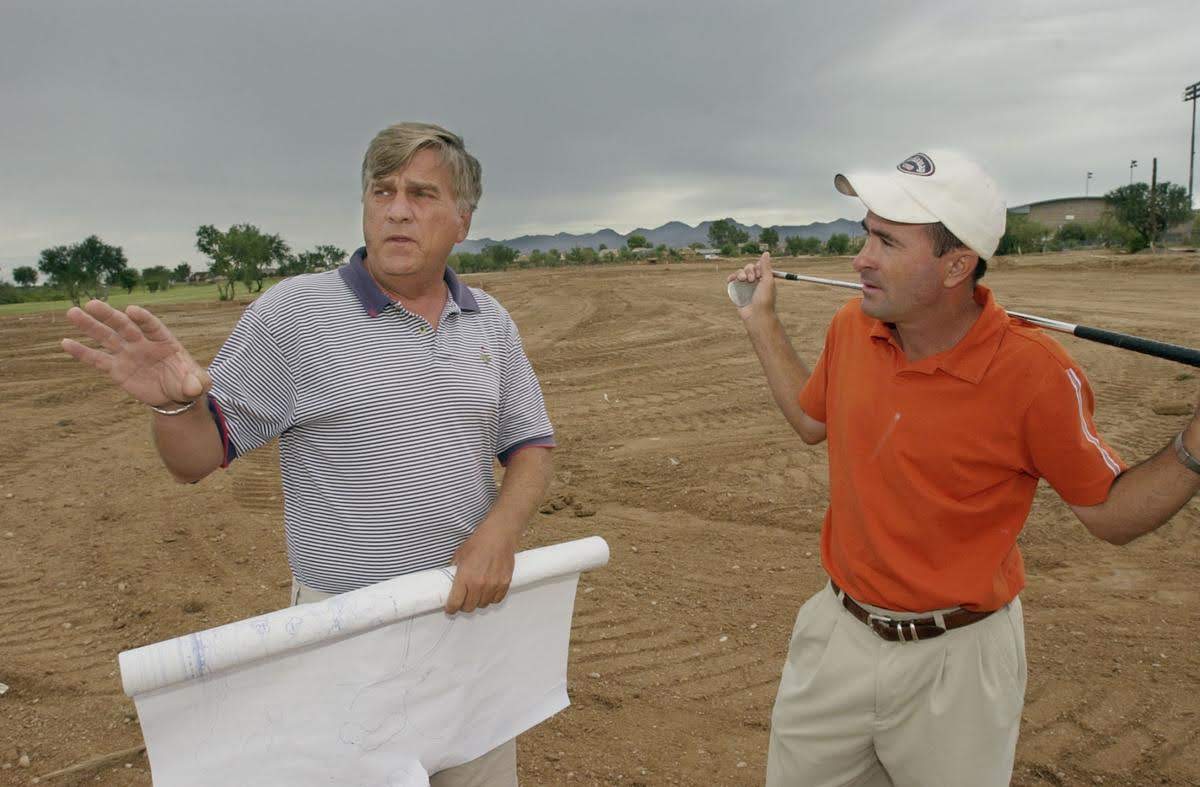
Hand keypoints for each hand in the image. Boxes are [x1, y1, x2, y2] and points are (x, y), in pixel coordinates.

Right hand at [61, 300, 210, 406]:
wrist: (174, 395)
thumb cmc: (188, 382)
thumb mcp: (199, 383)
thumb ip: (198, 382)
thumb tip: (196, 387)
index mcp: (163, 340)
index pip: (151, 325)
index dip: (142, 318)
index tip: (131, 310)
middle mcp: (142, 342)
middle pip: (124, 325)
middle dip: (109, 315)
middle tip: (91, 304)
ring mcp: (127, 353)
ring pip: (106, 337)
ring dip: (90, 326)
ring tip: (72, 312)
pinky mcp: (116, 368)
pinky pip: (97, 359)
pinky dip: (82, 352)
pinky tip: (65, 342)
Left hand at [444, 524, 517, 613]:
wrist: (499, 534)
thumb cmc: (480, 541)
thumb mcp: (460, 554)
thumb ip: (455, 569)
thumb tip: (450, 578)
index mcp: (465, 577)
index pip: (455, 602)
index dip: (451, 608)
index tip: (449, 609)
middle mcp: (479, 584)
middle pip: (469, 607)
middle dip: (464, 606)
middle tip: (463, 601)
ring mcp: (493, 584)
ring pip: (483, 604)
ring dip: (478, 602)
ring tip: (476, 595)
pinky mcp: (505, 583)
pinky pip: (497, 599)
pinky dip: (491, 598)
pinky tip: (488, 593)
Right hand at [726, 253, 775, 319]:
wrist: (757, 315)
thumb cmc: (765, 299)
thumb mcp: (768, 280)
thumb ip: (766, 267)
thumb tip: (766, 253)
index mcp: (763, 279)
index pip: (758, 266)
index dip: (757, 267)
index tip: (759, 275)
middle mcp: (754, 282)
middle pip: (748, 268)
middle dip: (749, 271)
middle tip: (752, 280)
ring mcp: (745, 287)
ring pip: (740, 273)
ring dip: (740, 274)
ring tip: (743, 280)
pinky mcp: (737, 292)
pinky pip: (732, 281)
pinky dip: (731, 278)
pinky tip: (731, 280)